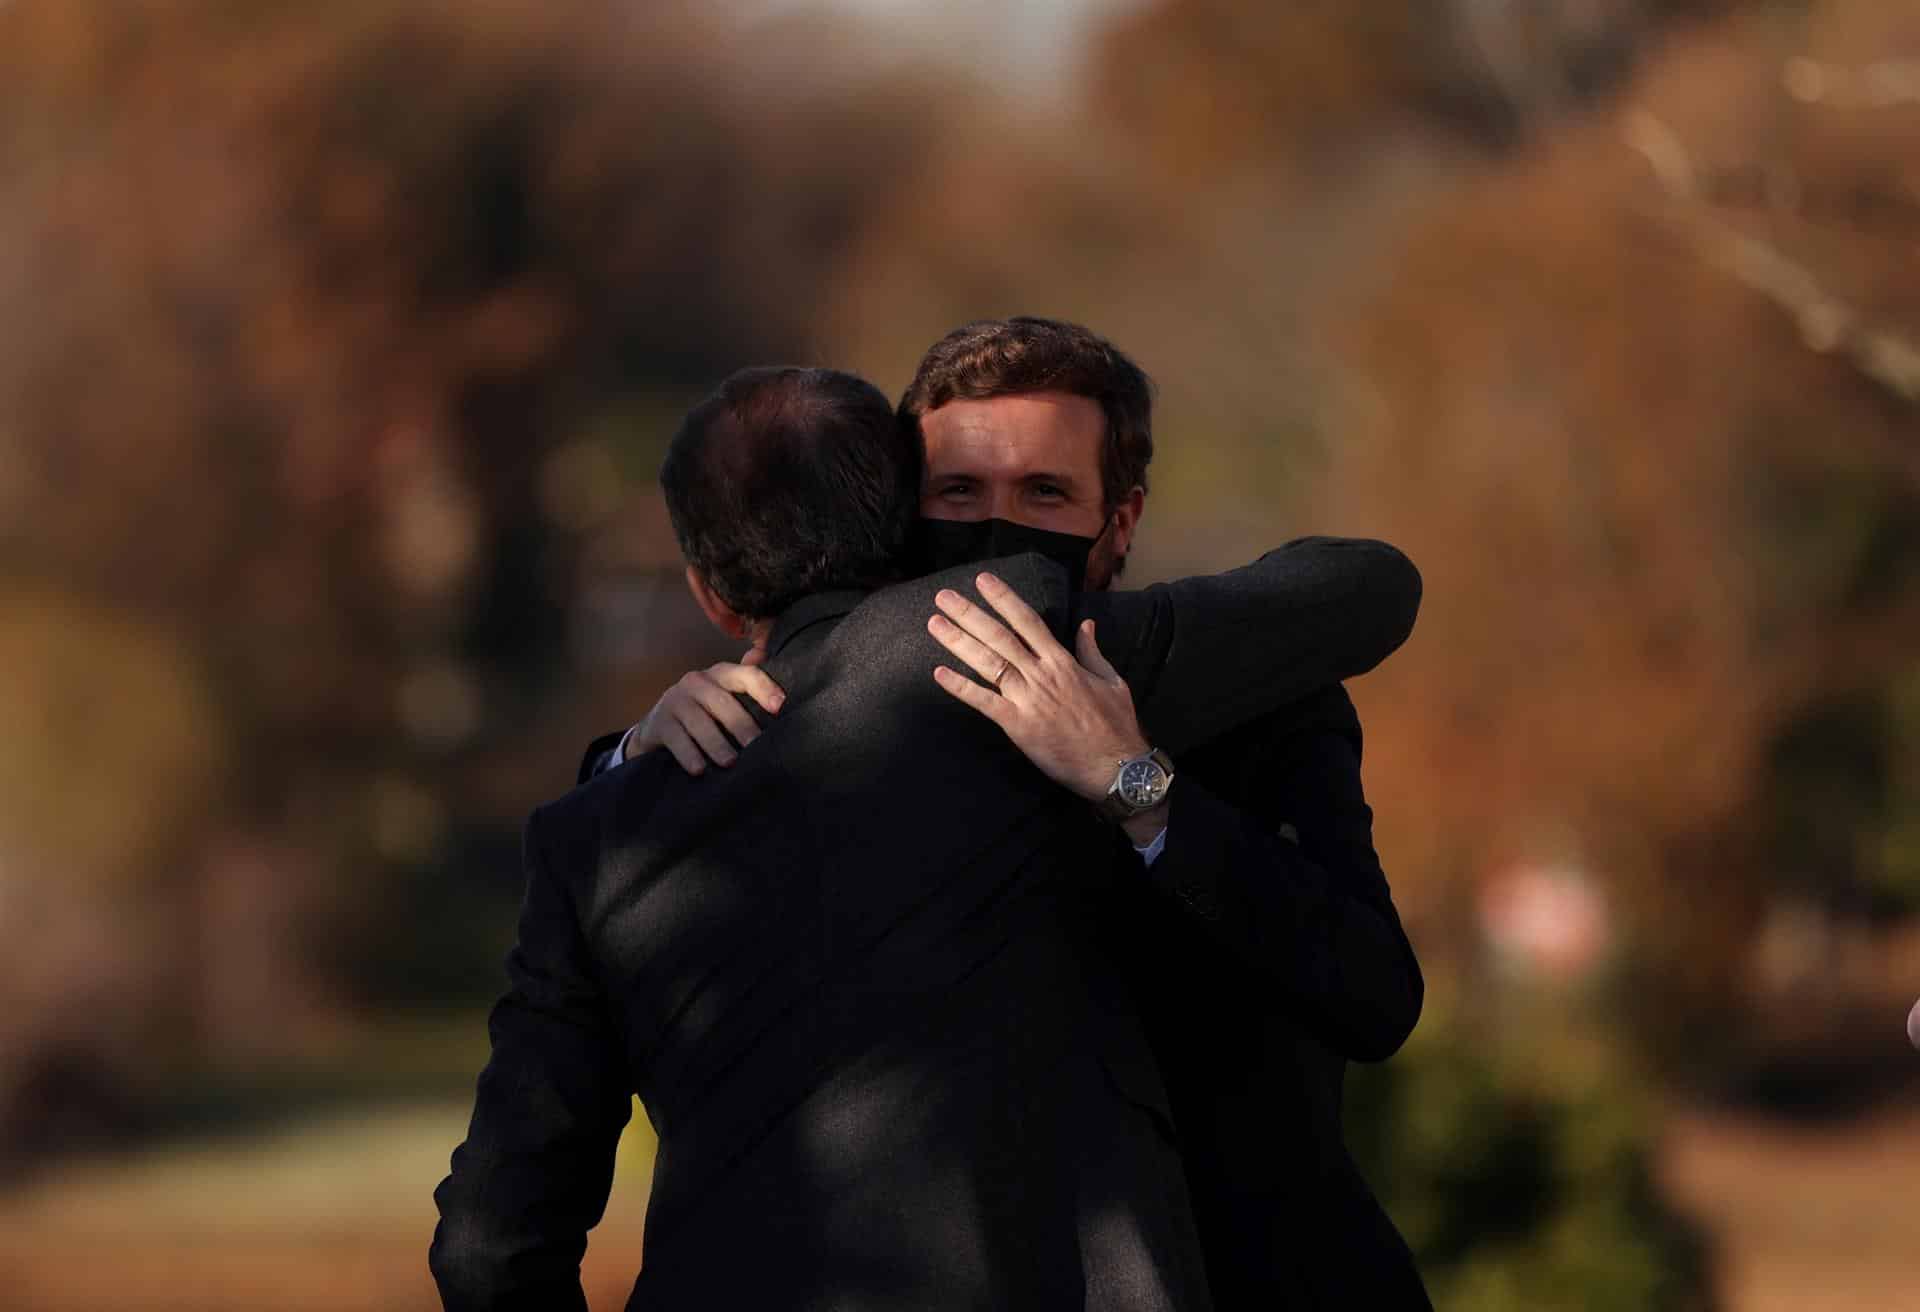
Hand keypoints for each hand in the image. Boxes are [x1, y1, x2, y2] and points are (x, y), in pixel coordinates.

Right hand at [632, 645, 784, 774]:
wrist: (657, 727)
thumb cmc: (703, 713)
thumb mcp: (725, 698)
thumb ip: (749, 690)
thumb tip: (776, 683)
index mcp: (720, 674)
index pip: (745, 675)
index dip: (764, 688)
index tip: (779, 707)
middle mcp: (697, 682)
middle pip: (722, 702)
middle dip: (741, 725)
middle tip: (755, 746)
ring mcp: (676, 700)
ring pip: (699, 722)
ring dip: (716, 743)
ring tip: (729, 763)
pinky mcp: (660, 722)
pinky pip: (677, 739)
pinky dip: (689, 754)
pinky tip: (699, 769)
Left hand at [928, 571, 1148, 803]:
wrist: (1116, 764)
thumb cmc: (1115, 724)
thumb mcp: (1111, 680)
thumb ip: (1092, 651)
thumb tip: (1086, 624)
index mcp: (1062, 661)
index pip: (1028, 621)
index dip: (1004, 598)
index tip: (983, 581)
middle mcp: (1041, 674)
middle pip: (1000, 637)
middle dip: (970, 614)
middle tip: (944, 596)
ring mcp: (1028, 699)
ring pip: (988, 663)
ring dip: (959, 642)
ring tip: (935, 623)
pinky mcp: (1019, 725)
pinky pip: (985, 702)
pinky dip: (961, 688)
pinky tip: (939, 674)